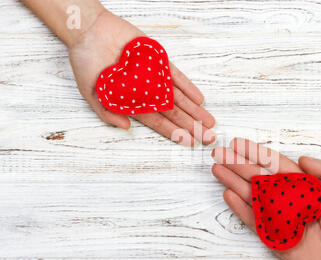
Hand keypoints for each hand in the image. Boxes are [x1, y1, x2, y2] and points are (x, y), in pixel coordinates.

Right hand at [69, 10, 214, 145]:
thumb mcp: (90, 93)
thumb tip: (127, 128)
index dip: (174, 133)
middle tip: (208, 137)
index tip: (189, 142)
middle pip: (172, 113)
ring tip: (209, 122)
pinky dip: (188, 87)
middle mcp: (146, 92)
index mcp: (131, 102)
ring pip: (178, 97)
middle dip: (191, 126)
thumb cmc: (86, 62)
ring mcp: (153, 77)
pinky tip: (199, 99)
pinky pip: (176, 76)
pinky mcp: (158, 61)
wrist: (89, 31)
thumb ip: (107, 112)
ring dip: (194, 110)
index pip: (157, 122)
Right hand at [211, 138, 320, 259]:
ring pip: (251, 195)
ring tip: (217, 169)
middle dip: (238, 164)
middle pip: (259, 177)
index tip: (239, 144)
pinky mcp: (273, 235)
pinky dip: (239, 207)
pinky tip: (228, 194)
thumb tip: (302, 159)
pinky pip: (252, 219)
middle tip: (219, 154)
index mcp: (304, 184)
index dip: (257, 153)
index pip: (276, 164)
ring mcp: (279, 215)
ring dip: (234, 181)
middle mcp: (288, 197)